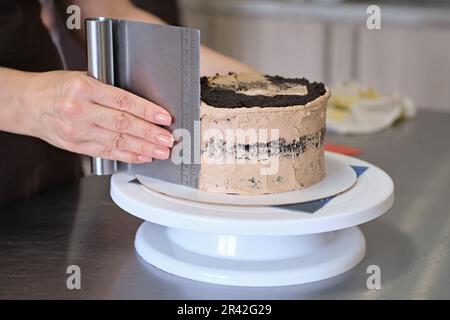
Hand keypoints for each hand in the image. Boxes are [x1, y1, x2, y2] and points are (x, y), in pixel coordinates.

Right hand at [27, 71, 173, 162]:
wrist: (29, 104)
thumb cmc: (58, 88)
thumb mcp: (82, 78)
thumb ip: (109, 91)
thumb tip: (143, 105)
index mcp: (84, 89)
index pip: (123, 101)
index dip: (147, 111)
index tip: (163, 117)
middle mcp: (80, 110)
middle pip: (123, 124)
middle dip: (149, 133)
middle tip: (167, 139)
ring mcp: (78, 131)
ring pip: (117, 141)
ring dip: (143, 148)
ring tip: (161, 151)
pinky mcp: (77, 146)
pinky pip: (107, 152)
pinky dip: (127, 155)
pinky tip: (142, 156)